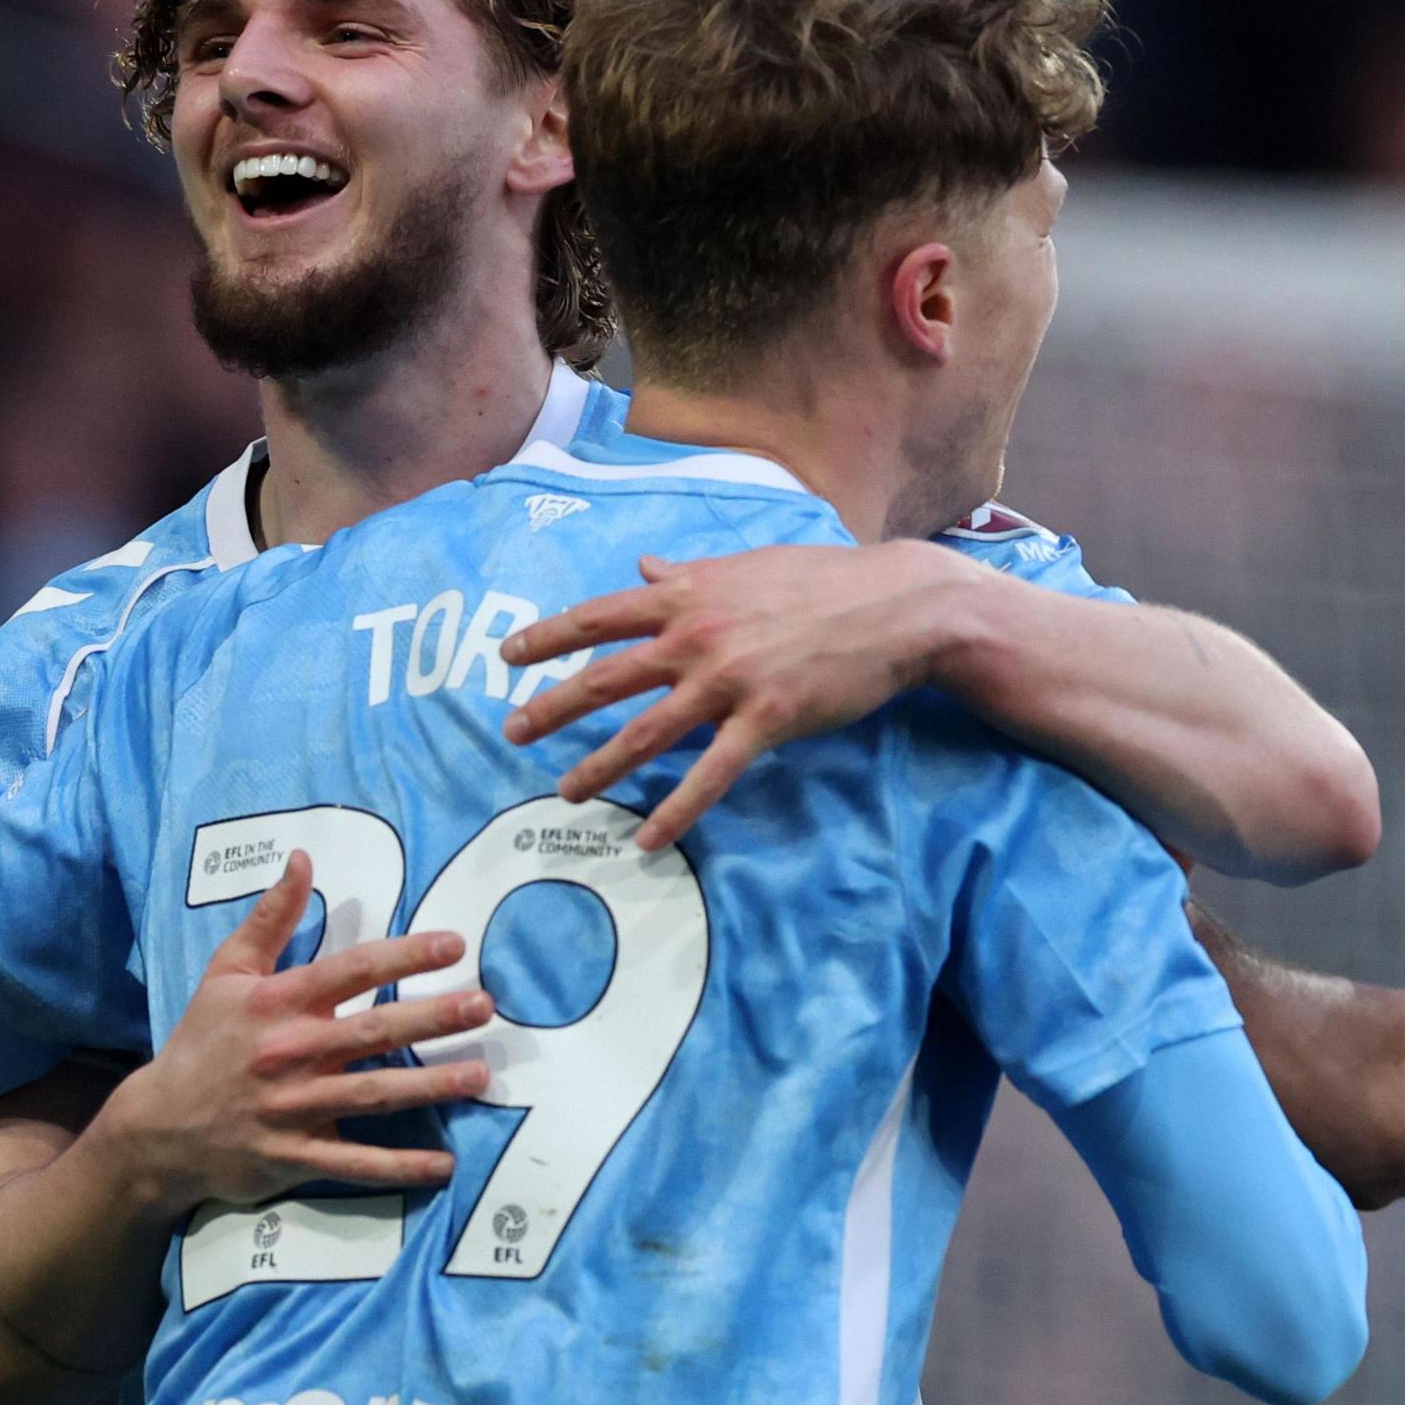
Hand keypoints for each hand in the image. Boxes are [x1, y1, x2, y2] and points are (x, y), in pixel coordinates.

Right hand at [90, 854, 493, 1215]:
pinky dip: (400, 1167)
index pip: (352, 971)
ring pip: (374, 1094)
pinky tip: (445, 1166)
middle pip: (374, 1031)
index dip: (405, 956)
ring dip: (430, 1086)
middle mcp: (291, 1053)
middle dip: (433, 1019)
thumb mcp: (226, 974)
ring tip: (480, 1076)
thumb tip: (302, 858)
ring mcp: (294, 1108)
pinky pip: (355, 1162)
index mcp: (278, 1004)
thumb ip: (270, 919)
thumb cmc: (202, 1043)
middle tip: (485, 1006)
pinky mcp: (295, 1156)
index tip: (455, 945)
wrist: (155, 1128)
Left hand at [503, 542, 989, 848]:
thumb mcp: (749, 566)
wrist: (897, 606)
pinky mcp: (767, 719)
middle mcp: (696, 637)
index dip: (547, 637)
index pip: (599, 616)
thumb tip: (645, 566)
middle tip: (512, 733)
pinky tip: (647, 839)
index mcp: (689, 595)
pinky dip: (675, 811)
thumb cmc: (827, 580)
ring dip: (599, 766)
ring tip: (566, 790)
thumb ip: (691, 574)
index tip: (506, 656)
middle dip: (551, 708)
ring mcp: (729, 680)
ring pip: (647, 733)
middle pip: (606, 678)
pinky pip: (711, 775)